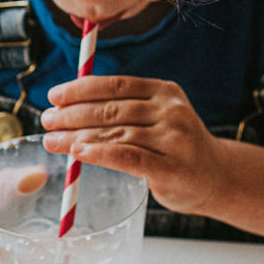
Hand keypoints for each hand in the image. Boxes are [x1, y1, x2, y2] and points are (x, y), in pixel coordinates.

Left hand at [40, 75, 228, 214]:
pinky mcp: (171, 168)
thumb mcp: (158, 119)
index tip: (54, 96)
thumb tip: (69, 108)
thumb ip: (124, 112)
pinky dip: (100, 154)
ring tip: (52, 141)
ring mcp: (173, 139)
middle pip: (112, 109)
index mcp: (164, 92)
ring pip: (115, 133)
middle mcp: (171, 111)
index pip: (116, 85)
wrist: (217, 178)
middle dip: (72, 114)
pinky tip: (78, 154)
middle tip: (46, 120)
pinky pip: (128, 157)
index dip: (81, 89)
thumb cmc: (176, 149)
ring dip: (77, 136)